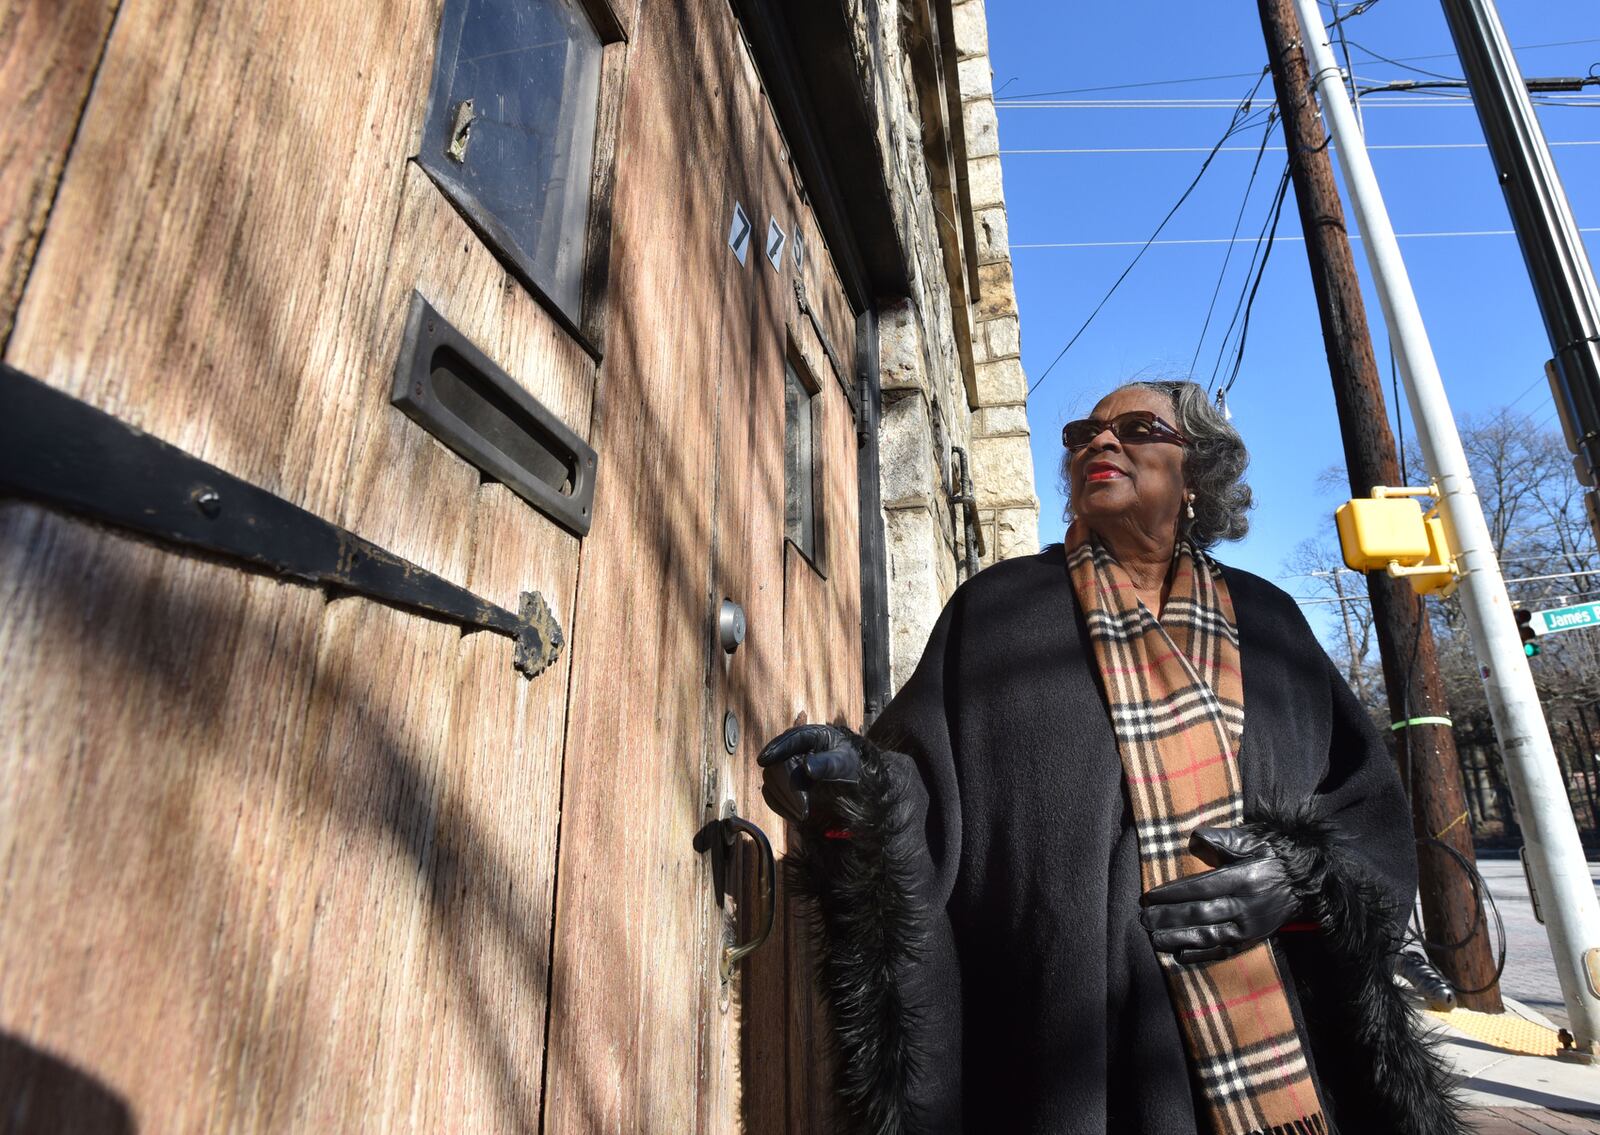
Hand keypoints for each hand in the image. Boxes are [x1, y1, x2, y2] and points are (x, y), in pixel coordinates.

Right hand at [756, 724, 862, 824]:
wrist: (850, 785)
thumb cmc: (848, 767)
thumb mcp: (844, 763)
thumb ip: (827, 764)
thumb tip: (807, 767)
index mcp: (810, 736)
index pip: (790, 739)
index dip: (776, 749)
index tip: (763, 760)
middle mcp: (793, 749)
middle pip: (778, 764)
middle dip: (788, 787)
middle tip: (804, 809)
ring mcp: (784, 767)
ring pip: (771, 780)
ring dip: (784, 799)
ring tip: (804, 814)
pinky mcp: (781, 785)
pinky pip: (771, 795)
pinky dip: (780, 805)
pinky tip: (796, 815)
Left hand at [1139, 826, 1303, 964]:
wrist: (1305, 882)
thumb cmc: (1271, 857)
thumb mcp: (1251, 840)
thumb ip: (1222, 839)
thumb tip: (1194, 841)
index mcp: (1243, 879)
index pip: (1201, 888)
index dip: (1173, 894)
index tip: (1149, 896)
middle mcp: (1246, 906)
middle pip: (1201, 914)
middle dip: (1169, 917)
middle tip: (1144, 918)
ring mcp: (1249, 927)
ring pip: (1210, 936)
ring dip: (1179, 938)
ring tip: (1154, 938)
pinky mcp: (1252, 940)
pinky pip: (1224, 951)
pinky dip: (1201, 955)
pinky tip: (1179, 955)